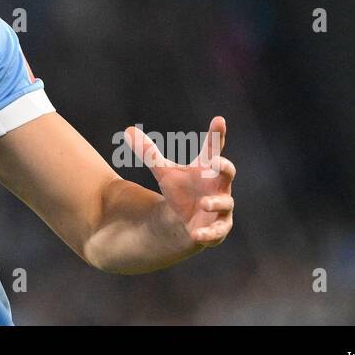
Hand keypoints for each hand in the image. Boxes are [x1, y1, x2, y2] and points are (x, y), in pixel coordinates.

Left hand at [125, 116, 235, 248]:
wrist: (184, 220)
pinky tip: (196, 234)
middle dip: (224, 167)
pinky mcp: (218, 228)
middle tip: (217, 163)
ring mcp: (222, 207)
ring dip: (216, 203)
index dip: (217, 134)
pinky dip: (209, 234)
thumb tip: (127, 130)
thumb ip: (149, 152)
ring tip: (204, 203)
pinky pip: (218, 231)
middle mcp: (219, 185)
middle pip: (227, 173)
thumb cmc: (181, 190)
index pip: (214, 148)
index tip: (218, 120)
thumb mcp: (164, 171)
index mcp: (207, 168)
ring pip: (225, 203)